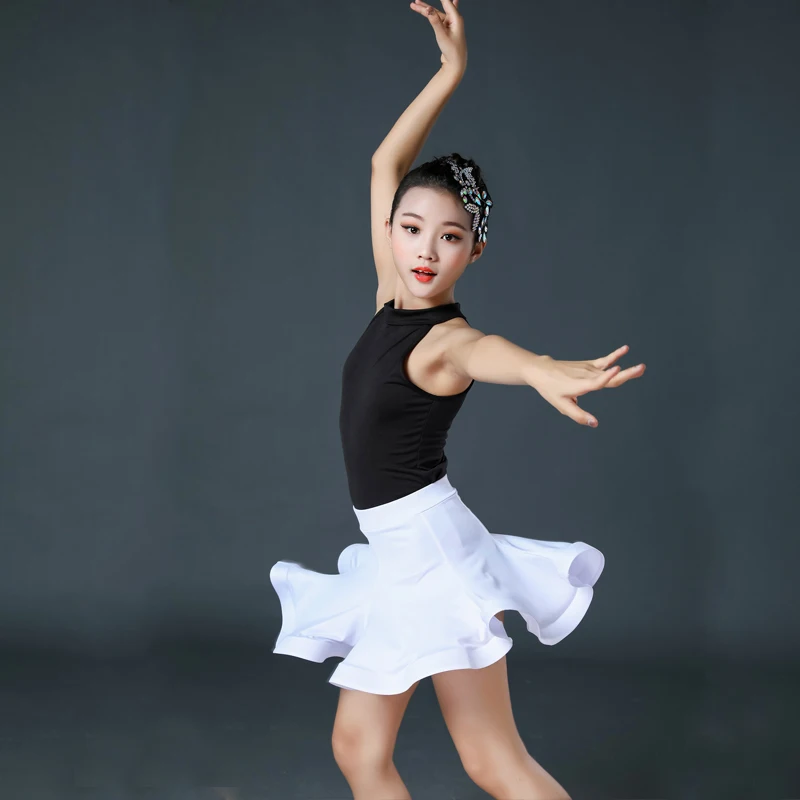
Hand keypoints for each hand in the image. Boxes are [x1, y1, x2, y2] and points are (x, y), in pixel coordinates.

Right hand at [410, 0, 467, 72]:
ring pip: (436, 14)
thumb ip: (435, 21)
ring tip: (414, 5)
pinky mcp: (446, 30)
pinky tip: (431, 8)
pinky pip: (437, 19)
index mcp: (456, 18)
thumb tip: (428, 9)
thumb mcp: (442, 36)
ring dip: (425, 10)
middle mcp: (454, 19)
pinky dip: (431, 15)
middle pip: (438, 8)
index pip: (446, 1)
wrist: (456, 64)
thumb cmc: (452, 51)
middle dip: (426, 5)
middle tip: (415, 1)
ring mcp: (450, 24)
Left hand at [529, 346, 645, 427]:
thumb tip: (595, 423)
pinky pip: (604, 360)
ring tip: (641, 367)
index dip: (608, 376)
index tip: (619, 369)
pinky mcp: (588, 364)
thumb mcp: (562, 405)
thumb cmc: (551, 389)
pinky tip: (625, 349)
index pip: (597, 381)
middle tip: (642, 368)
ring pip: (610, 369)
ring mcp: (588, 368)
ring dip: (626, 369)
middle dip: (627, 373)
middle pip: (610, 376)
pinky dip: (615, 355)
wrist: (542, 370)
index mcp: (581, 385)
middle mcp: (587, 375)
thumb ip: (578, 415)